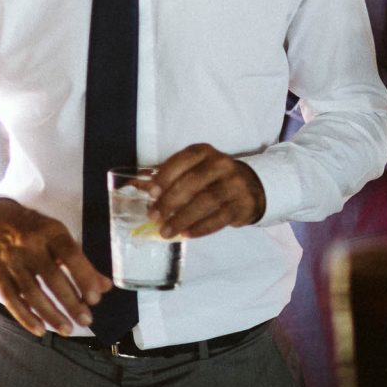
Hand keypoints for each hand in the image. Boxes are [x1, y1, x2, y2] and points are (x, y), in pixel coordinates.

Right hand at [0, 198, 110, 336]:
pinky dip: (26, 317)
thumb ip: (81, 262)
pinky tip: (40, 329)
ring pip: (32, 292)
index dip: (84, 278)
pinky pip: (11, 299)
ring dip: (51, 315)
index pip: (70, 255)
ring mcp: (10, 260)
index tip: (95, 299)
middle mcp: (28, 244)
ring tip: (67, 330)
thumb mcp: (58, 236)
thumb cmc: (33, 229)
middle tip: (86, 321)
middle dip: (71, 303)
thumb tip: (105, 287)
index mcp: (49, 231)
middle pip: (52, 278)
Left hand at [149, 143, 265, 238]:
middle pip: (193, 183)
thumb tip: (135, 185)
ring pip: (206, 202)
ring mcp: (235, 185)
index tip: (151, 193)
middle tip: (154, 216)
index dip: (166, 176)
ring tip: (166, 231)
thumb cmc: (211, 178)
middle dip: (170, 201)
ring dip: (183, 218)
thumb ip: (167, 177)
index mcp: (204, 152)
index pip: (183, 161)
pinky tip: (186, 234)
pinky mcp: (243, 205)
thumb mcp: (192, 170)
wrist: (251, 188)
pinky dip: (201, 228)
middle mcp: (221, 164)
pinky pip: (220, 218)